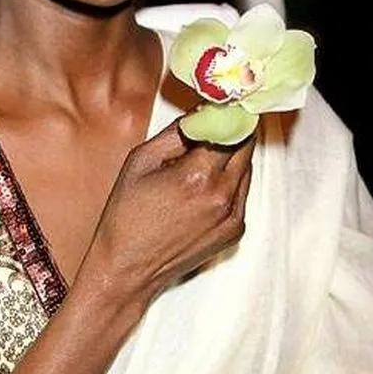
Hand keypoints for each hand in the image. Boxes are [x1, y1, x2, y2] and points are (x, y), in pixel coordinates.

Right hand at [79, 119, 253, 306]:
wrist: (127, 270)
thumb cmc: (126, 217)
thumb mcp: (140, 162)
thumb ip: (175, 134)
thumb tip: (200, 114)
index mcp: (198, 175)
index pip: (232, 128)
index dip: (228, 112)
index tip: (222, 103)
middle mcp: (223, 196)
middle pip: (246, 147)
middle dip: (233, 130)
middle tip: (215, 123)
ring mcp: (233, 217)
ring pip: (246, 170)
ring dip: (231, 156)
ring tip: (202, 157)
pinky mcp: (235, 231)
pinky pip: (241, 194)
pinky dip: (229, 181)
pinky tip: (201, 185)